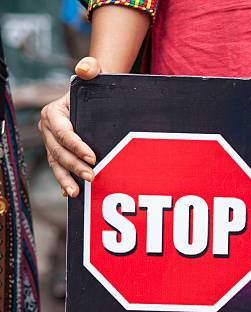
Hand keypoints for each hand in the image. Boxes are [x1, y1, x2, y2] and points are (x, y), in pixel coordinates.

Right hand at [38, 57, 100, 197]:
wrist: (93, 97)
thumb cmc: (93, 86)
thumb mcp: (93, 74)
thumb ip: (90, 69)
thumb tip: (85, 69)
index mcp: (53, 113)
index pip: (64, 133)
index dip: (77, 146)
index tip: (92, 157)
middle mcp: (49, 129)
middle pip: (59, 151)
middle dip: (74, 165)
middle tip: (91, 176)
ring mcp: (52, 142)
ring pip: (57, 163)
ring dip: (66, 179)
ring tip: (76, 192)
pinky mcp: (58, 152)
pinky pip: (59, 168)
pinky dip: (64, 180)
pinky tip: (71, 193)